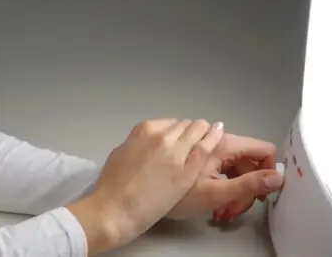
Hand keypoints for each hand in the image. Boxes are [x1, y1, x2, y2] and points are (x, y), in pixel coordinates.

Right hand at [68, 119, 224, 251]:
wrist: (116, 208)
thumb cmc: (112, 185)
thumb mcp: (122, 153)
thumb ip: (139, 144)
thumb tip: (149, 145)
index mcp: (145, 129)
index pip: (170, 123)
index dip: (177, 132)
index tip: (179, 140)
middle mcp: (163, 136)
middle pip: (185, 125)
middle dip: (191, 132)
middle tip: (193, 143)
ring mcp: (176, 152)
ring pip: (198, 130)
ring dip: (204, 132)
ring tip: (212, 134)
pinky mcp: (187, 170)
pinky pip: (205, 147)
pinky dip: (213, 138)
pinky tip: (218, 133)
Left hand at [164, 132, 283, 223]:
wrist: (121, 202)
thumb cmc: (168, 202)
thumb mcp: (214, 195)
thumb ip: (248, 183)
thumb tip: (277, 175)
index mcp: (218, 144)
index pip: (260, 148)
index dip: (265, 171)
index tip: (257, 193)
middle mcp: (201, 130)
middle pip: (237, 151)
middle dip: (240, 179)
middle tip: (229, 209)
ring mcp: (177, 129)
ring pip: (213, 148)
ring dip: (218, 172)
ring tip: (207, 197)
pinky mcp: (154, 133)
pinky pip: (186, 142)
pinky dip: (191, 159)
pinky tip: (184, 178)